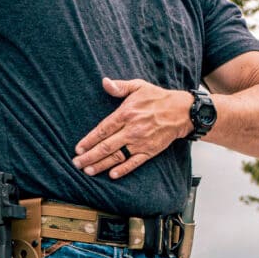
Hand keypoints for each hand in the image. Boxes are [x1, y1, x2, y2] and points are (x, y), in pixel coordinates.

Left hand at [73, 77, 189, 178]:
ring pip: (117, 156)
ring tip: (88, 171)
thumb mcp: (138, 86)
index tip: (78, 149)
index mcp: (126, 114)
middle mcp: (132, 130)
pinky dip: (123, 170)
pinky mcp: (150, 151)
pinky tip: (112, 175)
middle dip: (89, 156)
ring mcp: (141, 142)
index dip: (89, 140)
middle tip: (77, 164)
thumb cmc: (158, 98)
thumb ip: (120, 87)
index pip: (103, 130)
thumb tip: (105, 82)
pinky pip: (134, 163)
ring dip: (101, 165)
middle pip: (106, 146)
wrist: (181, 111)